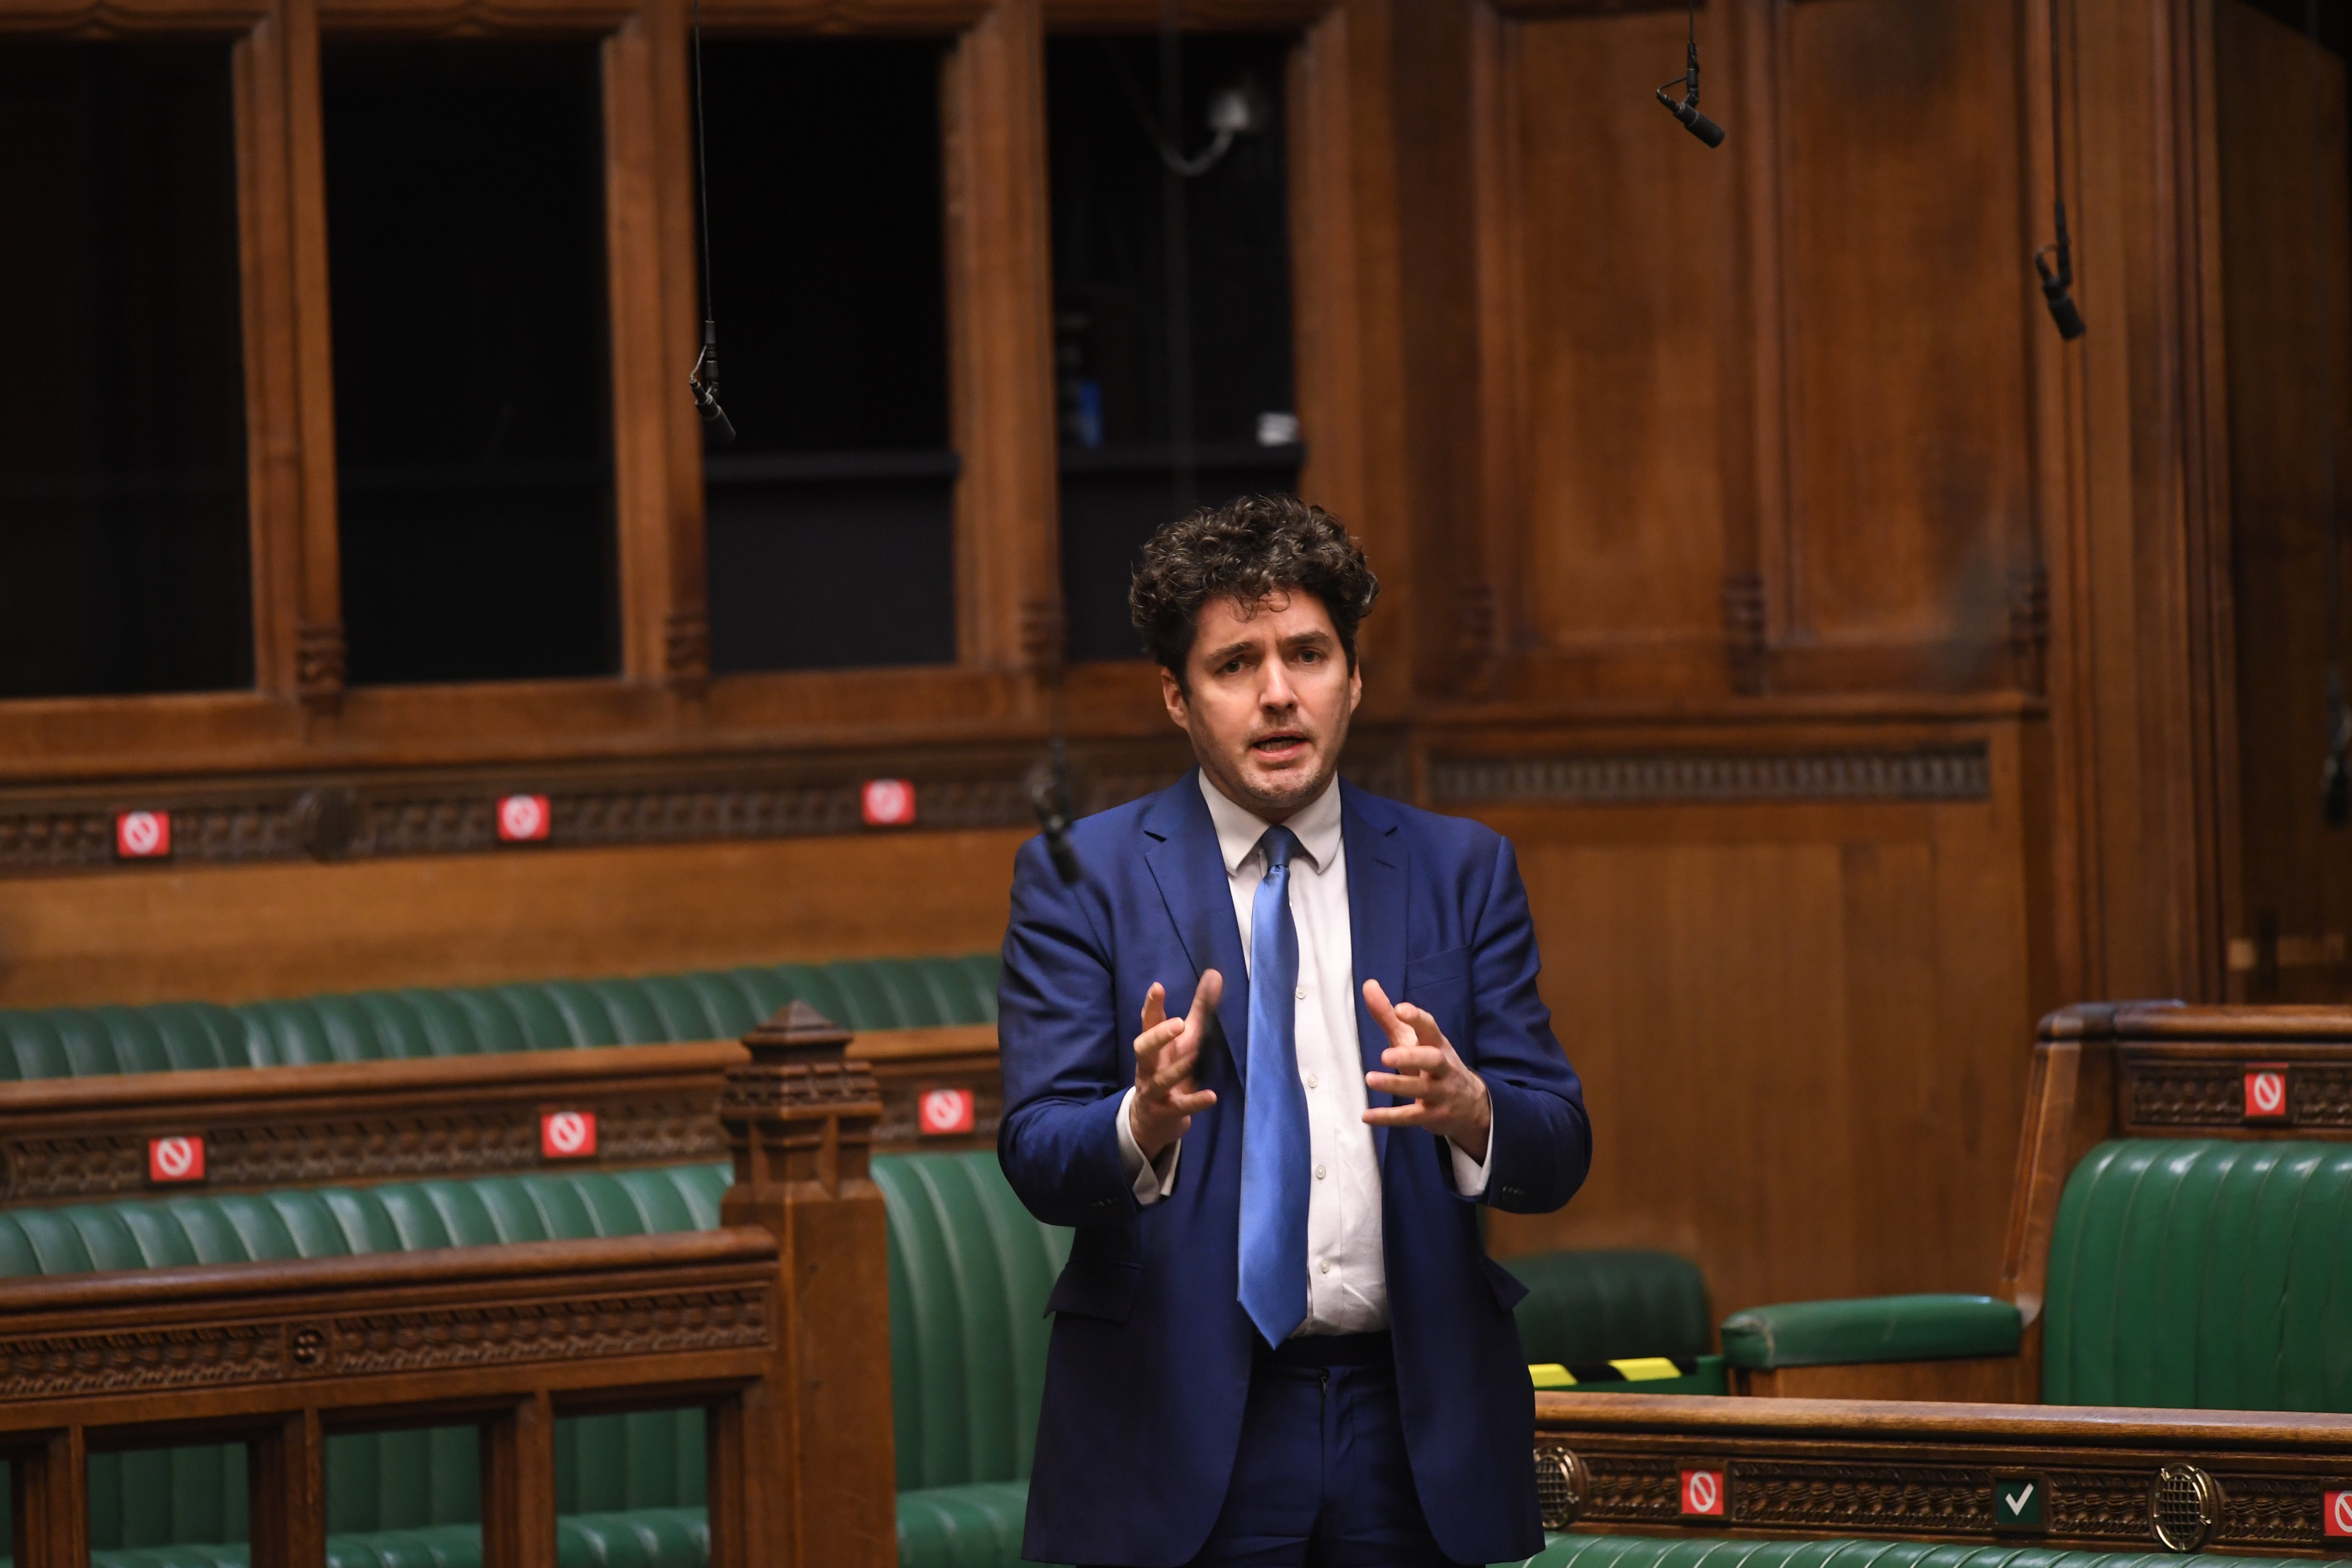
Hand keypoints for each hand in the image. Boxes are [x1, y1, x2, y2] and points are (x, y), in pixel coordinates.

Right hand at [1131, 971, 1222, 1159]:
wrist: (1153, 1120)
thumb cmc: (1172, 1069)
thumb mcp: (1188, 1040)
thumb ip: (1200, 1009)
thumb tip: (1215, 973)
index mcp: (1154, 1047)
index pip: (1148, 1023)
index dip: (1151, 1005)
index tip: (1158, 987)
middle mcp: (1149, 1066)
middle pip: (1143, 1048)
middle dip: (1158, 1036)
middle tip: (1178, 1023)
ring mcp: (1154, 1091)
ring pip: (1159, 1080)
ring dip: (1175, 1070)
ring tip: (1193, 1058)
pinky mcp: (1166, 1112)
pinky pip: (1179, 1107)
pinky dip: (1194, 1102)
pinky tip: (1211, 1096)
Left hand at [1361, 979, 1491, 1162]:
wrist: (1470, 1105)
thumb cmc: (1433, 1065)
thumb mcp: (1415, 1040)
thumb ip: (1389, 1016)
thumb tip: (1368, 984)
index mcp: (1437, 1045)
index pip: (1430, 1028)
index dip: (1416, 1018)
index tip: (1400, 1009)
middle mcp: (1443, 1068)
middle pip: (1433, 1059)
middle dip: (1411, 1056)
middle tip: (1386, 1054)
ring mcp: (1440, 1093)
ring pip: (1421, 1089)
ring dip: (1395, 1085)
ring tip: (1370, 1079)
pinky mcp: (1433, 1116)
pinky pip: (1410, 1117)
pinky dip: (1388, 1118)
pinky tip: (1366, 1116)